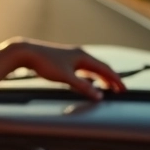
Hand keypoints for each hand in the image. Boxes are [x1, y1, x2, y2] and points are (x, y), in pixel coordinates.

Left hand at [8, 38, 125, 100]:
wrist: (26, 52)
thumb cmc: (45, 62)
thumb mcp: (66, 77)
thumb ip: (82, 86)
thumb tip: (98, 96)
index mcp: (83, 56)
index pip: (105, 69)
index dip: (115, 80)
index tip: (123, 90)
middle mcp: (79, 54)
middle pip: (100, 67)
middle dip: (111, 79)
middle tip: (119, 90)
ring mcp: (71, 56)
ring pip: (91, 68)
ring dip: (100, 77)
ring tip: (107, 87)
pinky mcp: (64, 60)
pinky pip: (82, 69)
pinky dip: (89, 76)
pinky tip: (87, 81)